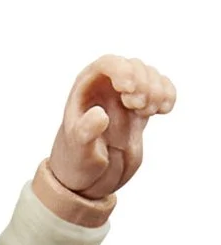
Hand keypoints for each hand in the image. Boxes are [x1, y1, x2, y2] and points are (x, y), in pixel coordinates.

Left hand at [50, 56, 175, 199]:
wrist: (88, 180)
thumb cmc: (76, 165)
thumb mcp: (79, 152)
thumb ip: (86, 132)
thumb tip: (100, 114)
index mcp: (85, 90)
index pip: (107, 64)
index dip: (122, 70)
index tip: (129, 89)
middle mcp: (106, 88)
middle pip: (133, 66)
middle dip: (143, 83)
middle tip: (139, 107)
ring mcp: (125, 97)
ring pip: (150, 76)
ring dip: (156, 91)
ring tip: (146, 113)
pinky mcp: (140, 108)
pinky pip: (161, 90)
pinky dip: (168, 96)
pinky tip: (164, 110)